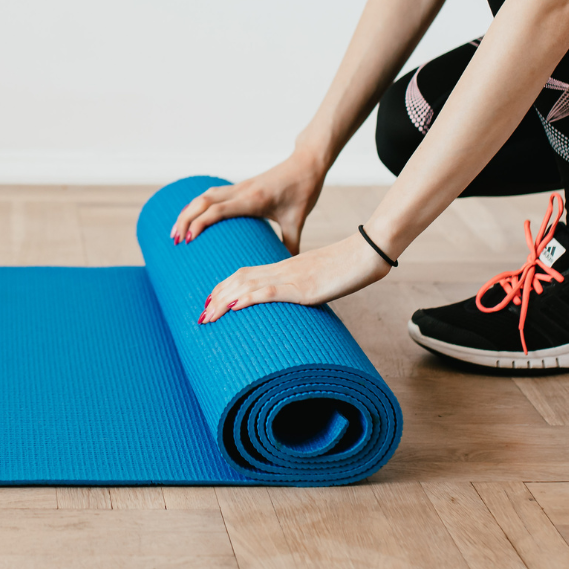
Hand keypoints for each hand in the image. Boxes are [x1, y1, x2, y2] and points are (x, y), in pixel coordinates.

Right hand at [171, 151, 325, 253]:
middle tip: (174, 240)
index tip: (188, 240)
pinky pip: (212, 193)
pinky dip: (198, 204)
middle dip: (185, 219)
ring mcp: (239, 186)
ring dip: (188, 211)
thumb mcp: (297, 221)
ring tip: (176, 231)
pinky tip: (191, 215)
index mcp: (254, 199)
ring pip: (204, 195)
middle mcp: (242, 190)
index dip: (200, 223)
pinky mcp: (240, 185)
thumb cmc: (303, 191)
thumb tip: (286, 268)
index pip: (218, 210)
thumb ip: (290, 245)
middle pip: (203, 201)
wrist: (306, 164)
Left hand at [198, 233, 390, 322]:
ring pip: (247, 285)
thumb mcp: (321, 280)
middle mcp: (281, 270)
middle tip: (201, 316)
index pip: (245, 274)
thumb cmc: (348, 266)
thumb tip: (300, 302)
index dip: (225, 288)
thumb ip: (306, 289)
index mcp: (284, 267)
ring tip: (207, 316)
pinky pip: (269, 291)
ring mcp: (290, 277)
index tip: (211, 302)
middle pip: (239, 279)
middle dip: (217, 297)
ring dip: (224, 301)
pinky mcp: (302, 287)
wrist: (366, 252)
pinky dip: (248, 298)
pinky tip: (233, 306)